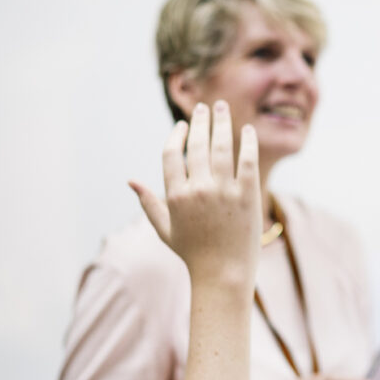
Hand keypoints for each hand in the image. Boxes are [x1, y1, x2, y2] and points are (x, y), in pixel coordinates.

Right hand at [131, 101, 260, 287]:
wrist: (223, 273)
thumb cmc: (193, 253)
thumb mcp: (165, 230)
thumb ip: (149, 203)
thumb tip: (131, 181)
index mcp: (175, 196)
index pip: (171, 154)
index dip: (176, 135)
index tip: (183, 125)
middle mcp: (198, 190)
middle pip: (197, 145)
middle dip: (201, 121)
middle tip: (205, 106)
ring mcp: (224, 192)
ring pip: (222, 147)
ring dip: (222, 122)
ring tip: (222, 108)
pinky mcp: (247, 196)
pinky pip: (248, 161)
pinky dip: (247, 142)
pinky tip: (247, 129)